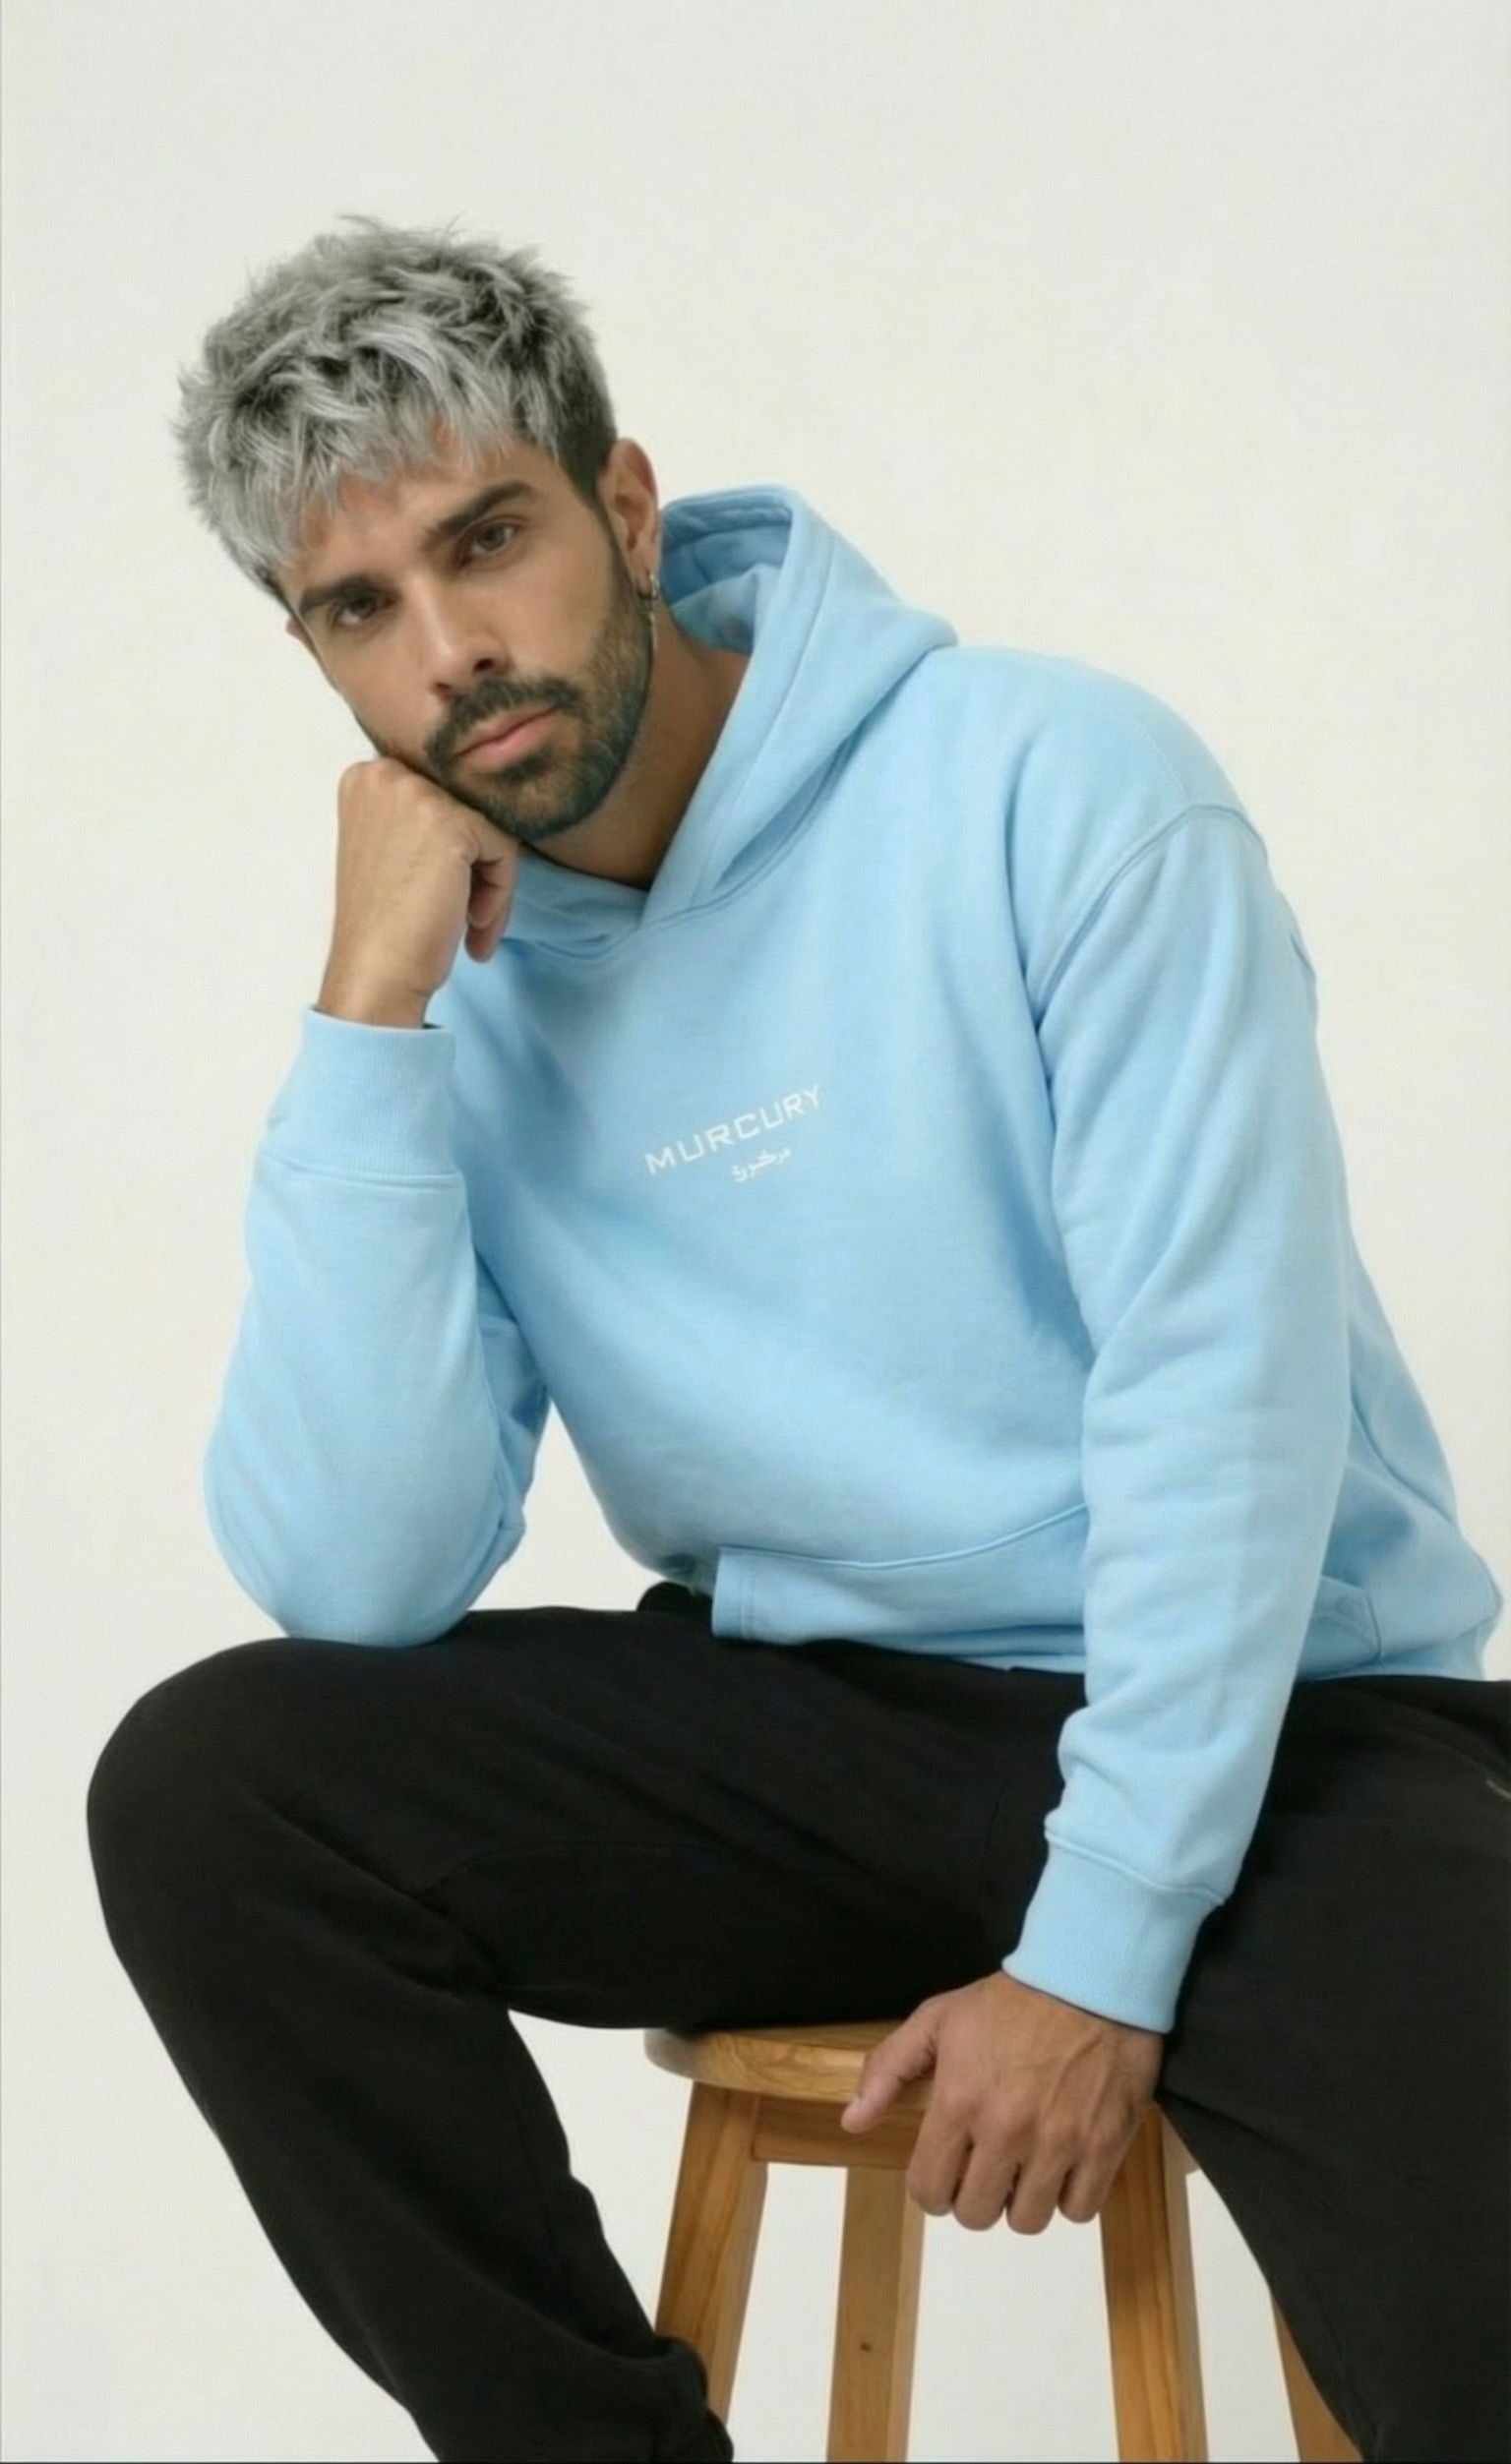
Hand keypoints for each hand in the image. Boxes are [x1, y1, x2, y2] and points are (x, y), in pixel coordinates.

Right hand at [320, 757, 522, 1019]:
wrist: (375, 972)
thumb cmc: (385, 924)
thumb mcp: (392, 850)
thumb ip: (422, 819)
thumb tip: (484, 810)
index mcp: (367, 778)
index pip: (444, 796)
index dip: (456, 849)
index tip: (448, 893)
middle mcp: (385, 773)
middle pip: (469, 808)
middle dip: (477, 866)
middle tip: (468, 915)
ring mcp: (416, 794)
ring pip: (491, 829)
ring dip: (491, 884)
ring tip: (472, 925)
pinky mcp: (450, 824)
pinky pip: (504, 849)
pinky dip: (500, 892)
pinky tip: (473, 925)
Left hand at [839, 1969, 1164, 2233]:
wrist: (1088, 1979)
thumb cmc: (1010, 2002)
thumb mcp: (938, 2020)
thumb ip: (889, 2069)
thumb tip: (853, 2121)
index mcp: (959, 2101)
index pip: (929, 2189)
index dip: (931, 2188)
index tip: (944, 2172)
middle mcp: (1006, 2131)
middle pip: (976, 2214)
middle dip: (974, 2198)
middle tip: (985, 2169)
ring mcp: (1058, 2142)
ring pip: (1028, 2220)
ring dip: (1021, 2201)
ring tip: (1024, 2167)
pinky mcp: (1103, 2147)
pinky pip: (1079, 2210)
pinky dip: (1069, 2197)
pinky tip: (1062, 2166)